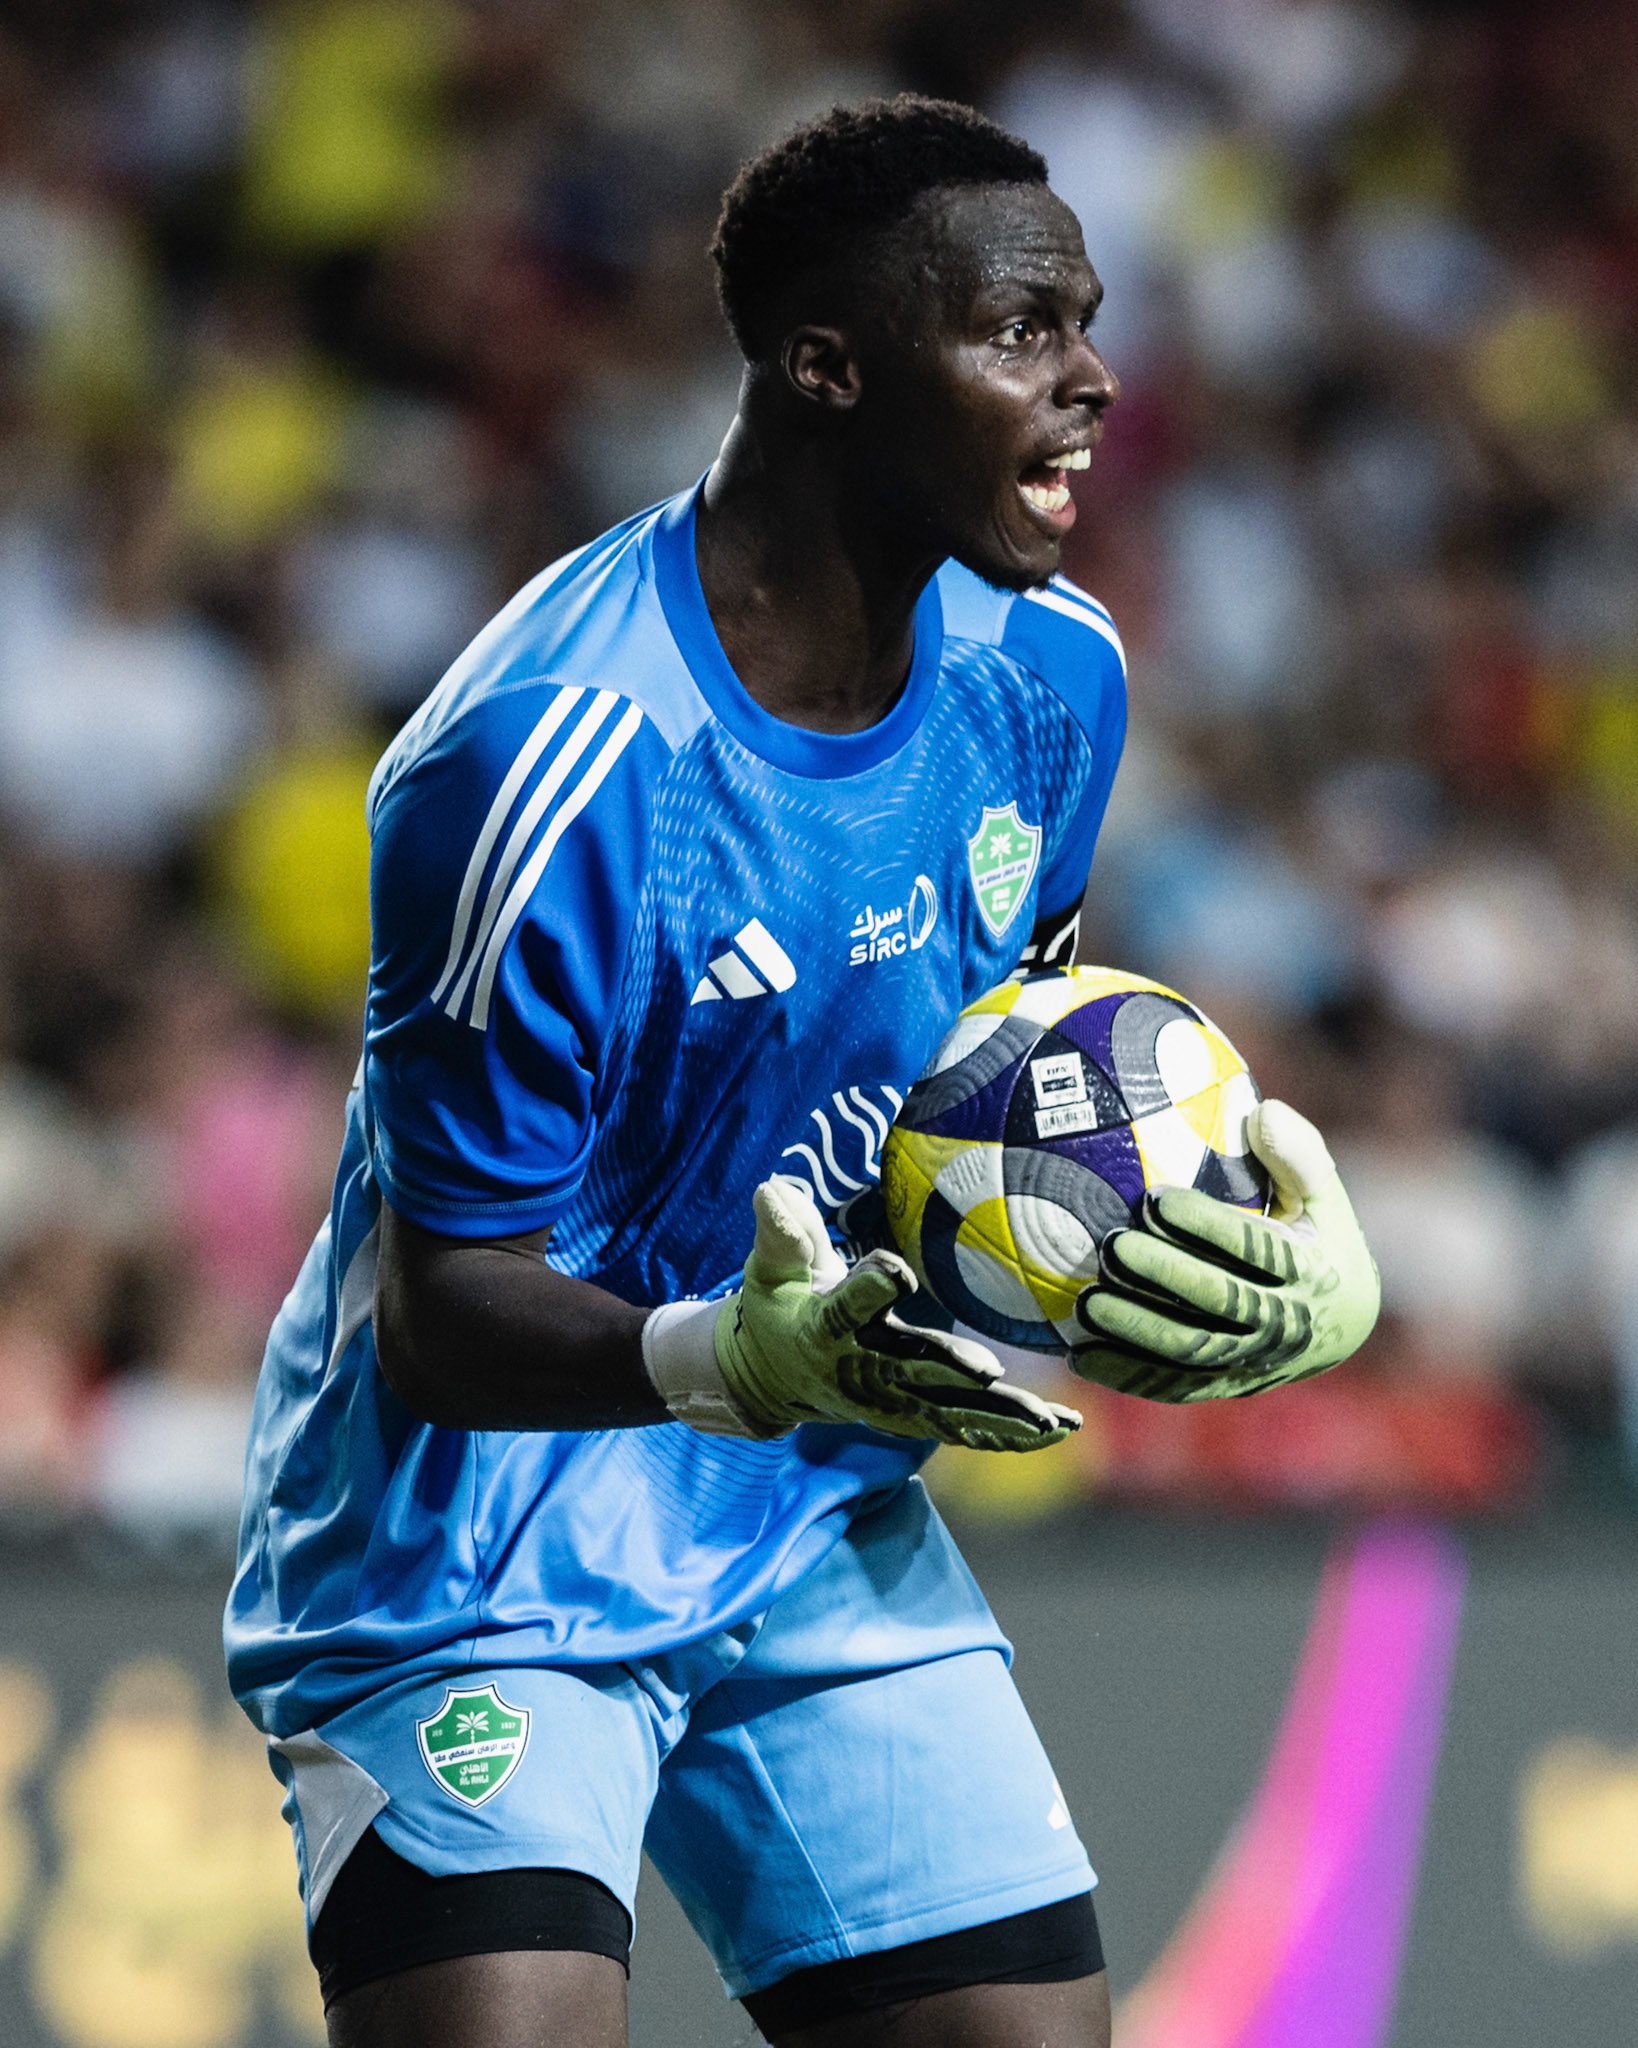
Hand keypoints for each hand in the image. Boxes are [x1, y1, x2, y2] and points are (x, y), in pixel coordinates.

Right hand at [645, 1177, 1080, 1450]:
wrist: (772, 1376)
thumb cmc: (779, 1306)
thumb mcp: (772, 1269)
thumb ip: (782, 1234)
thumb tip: (769, 1189)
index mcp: (823, 1327)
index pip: (846, 1306)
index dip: (870, 1288)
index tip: (897, 1271)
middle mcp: (860, 1369)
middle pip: (911, 1367)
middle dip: (952, 1370)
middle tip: (991, 1372)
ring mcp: (889, 1401)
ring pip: (949, 1409)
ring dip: (999, 1417)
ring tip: (1048, 1420)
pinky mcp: (911, 1417)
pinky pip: (964, 1427)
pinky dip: (1009, 1433)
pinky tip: (1059, 1427)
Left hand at [1068, 1101, 1378, 1402]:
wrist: (1339, 1324)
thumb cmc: (1316, 1236)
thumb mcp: (1322, 1195)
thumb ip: (1297, 1154)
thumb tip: (1262, 1113)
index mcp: (1315, 1273)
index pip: (1257, 1249)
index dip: (1207, 1225)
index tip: (1155, 1198)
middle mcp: (1289, 1326)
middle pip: (1218, 1303)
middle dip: (1163, 1276)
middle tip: (1112, 1246)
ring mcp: (1255, 1364)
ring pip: (1190, 1350)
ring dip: (1136, 1329)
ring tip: (1085, 1303)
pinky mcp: (1226, 1388)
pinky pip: (1172, 1386)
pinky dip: (1126, 1375)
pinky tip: (1078, 1355)